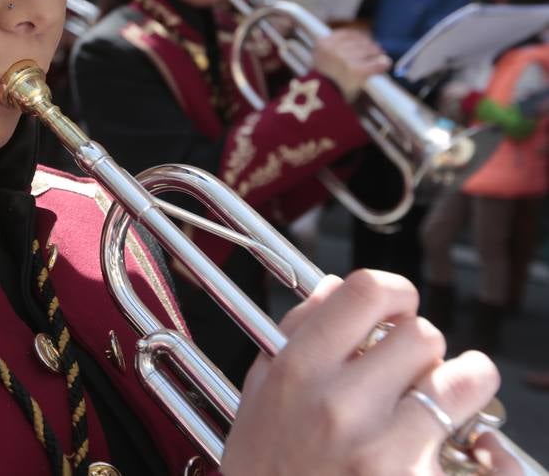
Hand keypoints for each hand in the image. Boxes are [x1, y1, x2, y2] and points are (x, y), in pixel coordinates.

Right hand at [223, 270, 506, 474]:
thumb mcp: (256, 406)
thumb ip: (290, 343)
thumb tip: (331, 291)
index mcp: (294, 372)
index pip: (365, 292)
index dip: (394, 293)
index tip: (396, 310)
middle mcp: (338, 403)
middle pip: (420, 334)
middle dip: (424, 351)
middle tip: (413, 372)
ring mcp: (382, 448)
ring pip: (461, 379)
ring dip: (463, 388)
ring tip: (450, 404)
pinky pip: (485, 449)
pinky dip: (489, 450)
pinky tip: (473, 452)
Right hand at [311, 28, 389, 101]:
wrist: (318, 100)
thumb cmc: (322, 80)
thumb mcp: (322, 58)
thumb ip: (336, 47)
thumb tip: (363, 39)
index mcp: (323, 43)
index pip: (348, 33)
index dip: (360, 37)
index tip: (367, 41)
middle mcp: (333, 49)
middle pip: (360, 41)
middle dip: (370, 47)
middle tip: (378, 51)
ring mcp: (344, 59)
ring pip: (369, 51)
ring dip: (377, 55)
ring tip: (381, 58)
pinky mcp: (355, 71)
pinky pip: (375, 64)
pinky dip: (382, 64)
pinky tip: (385, 64)